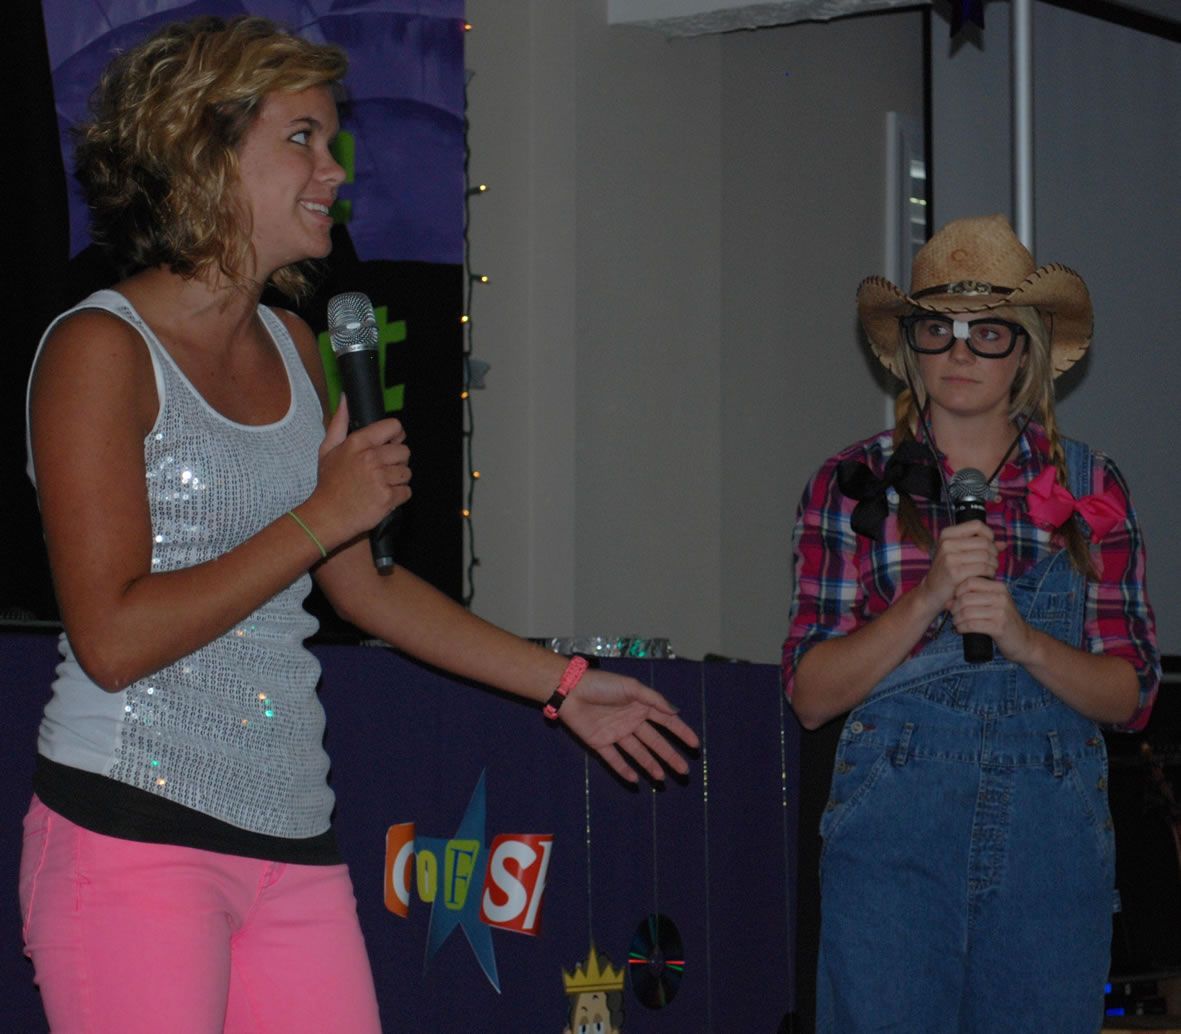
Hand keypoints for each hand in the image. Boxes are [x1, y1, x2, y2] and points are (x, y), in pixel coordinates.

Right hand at [306, 395, 411, 548]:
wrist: (327, 515)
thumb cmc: (329, 483)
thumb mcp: (328, 449)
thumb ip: (339, 423)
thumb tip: (345, 398)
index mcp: (358, 442)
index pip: (394, 427)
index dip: (396, 436)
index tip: (390, 445)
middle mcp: (371, 458)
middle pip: (405, 451)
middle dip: (397, 461)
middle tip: (383, 470)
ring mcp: (381, 478)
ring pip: (407, 473)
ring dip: (398, 480)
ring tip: (380, 485)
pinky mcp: (388, 497)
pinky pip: (407, 491)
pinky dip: (398, 496)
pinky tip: (383, 497)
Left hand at [558, 669, 699, 782]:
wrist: (571, 690)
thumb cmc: (602, 684)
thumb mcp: (632, 687)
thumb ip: (654, 700)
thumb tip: (676, 712)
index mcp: (640, 705)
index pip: (666, 722)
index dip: (681, 732)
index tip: (695, 745)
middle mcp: (630, 720)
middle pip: (655, 741)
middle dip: (669, 755)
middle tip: (684, 770)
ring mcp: (616, 732)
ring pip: (637, 752)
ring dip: (650, 765)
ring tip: (663, 778)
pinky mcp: (599, 742)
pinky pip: (614, 759)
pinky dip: (623, 769)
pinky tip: (635, 780)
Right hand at [920, 520, 998, 611]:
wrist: (932, 592)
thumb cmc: (948, 572)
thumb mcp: (959, 554)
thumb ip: (981, 546)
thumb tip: (1003, 543)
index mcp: (947, 535)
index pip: (977, 525)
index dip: (989, 535)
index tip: (989, 546)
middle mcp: (947, 543)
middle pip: (984, 542)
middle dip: (994, 553)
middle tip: (991, 563)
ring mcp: (949, 558)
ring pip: (986, 555)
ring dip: (993, 565)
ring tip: (989, 570)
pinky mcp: (955, 572)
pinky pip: (983, 568)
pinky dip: (989, 573)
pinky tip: (985, 577)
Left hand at [949, 576, 1035, 662]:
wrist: (1024, 641)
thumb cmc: (1003, 621)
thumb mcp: (992, 605)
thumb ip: (973, 600)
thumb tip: (947, 602)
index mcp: (999, 587)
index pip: (969, 582)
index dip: (957, 592)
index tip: (955, 601)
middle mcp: (1001, 597)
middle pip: (965, 598)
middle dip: (954, 608)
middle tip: (954, 615)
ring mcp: (1001, 612)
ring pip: (966, 612)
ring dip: (957, 620)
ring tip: (957, 623)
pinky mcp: (999, 627)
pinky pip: (972, 625)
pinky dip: (962, 628)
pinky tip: (960, 630)